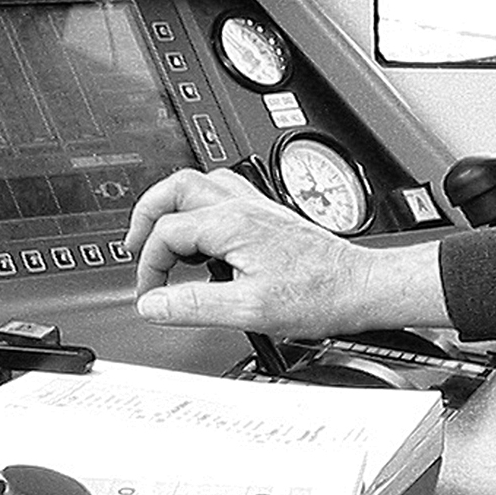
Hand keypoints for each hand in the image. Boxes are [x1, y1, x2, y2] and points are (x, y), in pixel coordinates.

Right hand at [123, 168, 448, 336]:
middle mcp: (242, 205)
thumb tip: (155, 304)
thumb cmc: (320, 294)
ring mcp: (257, 207)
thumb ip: (195, 305)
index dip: (148, 266)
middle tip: (135, 247)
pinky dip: (199, 210)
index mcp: (231, 223)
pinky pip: (222, 195)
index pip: (166, 233)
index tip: (150, 295)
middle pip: (174, 188)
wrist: (360, 287)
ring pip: (198, 185)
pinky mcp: (269, 216)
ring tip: (162, 239)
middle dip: (146, 216)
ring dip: (172, 207)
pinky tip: (204, 239)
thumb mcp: (249, 309)